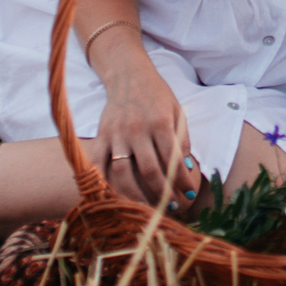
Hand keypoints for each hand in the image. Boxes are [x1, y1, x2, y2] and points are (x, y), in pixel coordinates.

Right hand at [91, 50, 201, 206]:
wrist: (129, 75)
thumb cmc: (157, 96)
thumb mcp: (177, 112)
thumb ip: (182, 139)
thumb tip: (185, 169)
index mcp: (160, 122)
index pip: (173, 159)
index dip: (182, 181)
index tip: (189, 194)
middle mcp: (137, 129)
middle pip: (149, 170)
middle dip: (162, 194)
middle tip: (170, 208)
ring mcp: (116, 134)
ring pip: (123, 172)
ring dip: (135, 195)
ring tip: (146, 209)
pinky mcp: (100, 136)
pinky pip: (97, 163)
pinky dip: (101, 182)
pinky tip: (110, 197)